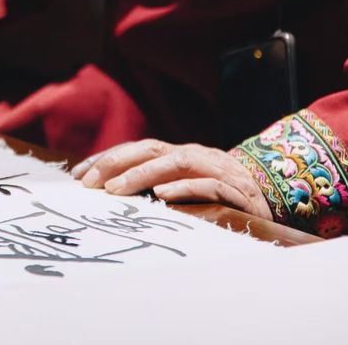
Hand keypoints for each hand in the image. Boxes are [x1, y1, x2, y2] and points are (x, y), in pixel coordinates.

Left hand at [71, 139, 272, 219]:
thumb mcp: (182, 188)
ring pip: (175, 162)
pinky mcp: (235, 189)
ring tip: (116, 190)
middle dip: (117, 163)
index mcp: (177, 154)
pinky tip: (162, 196)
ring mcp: (214, 168)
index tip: (78, 175)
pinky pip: (207, 184)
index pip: (136, 149)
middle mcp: (193, 155)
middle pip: (150, 148)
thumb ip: (153, 187)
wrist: (270, 198)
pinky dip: (184, 188)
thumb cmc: (217, 197)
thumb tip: (107, 194)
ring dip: (142, 174)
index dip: (106, 158)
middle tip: (90, 184)